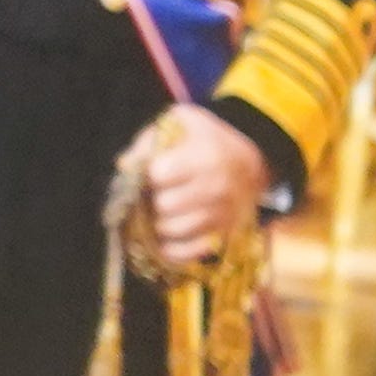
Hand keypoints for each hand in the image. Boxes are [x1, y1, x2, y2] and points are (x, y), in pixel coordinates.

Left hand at [119, 105, 270, 266]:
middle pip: (164, 206)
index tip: (148, 172)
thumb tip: (125, 165)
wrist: (250, 162)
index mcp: (204, 157)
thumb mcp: (180, 122)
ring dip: (157, 224)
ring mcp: (223, 215)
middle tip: (150, 195)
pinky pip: (190, 253)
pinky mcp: (225, 235)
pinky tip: (162, 239)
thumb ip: (150, 140)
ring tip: (156, 212)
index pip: (158, 175)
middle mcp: (217, 188)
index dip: (146, 175)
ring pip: (174, 231)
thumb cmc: (206, 138)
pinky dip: (171, 250)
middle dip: (149, 200)